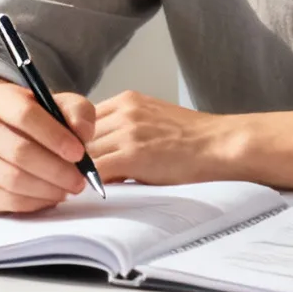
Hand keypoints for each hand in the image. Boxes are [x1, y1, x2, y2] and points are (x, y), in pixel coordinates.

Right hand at [0, 76, 96, 213]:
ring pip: (13, 179)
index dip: (55, 135)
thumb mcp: (63, 107)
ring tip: (68, 189)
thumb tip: (81, 132)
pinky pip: (6, 201)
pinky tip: (50, 197)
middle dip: (56, 170)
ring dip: (48, 189)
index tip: (79, 153)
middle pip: (19, 152)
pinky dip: (34, 203)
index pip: (24, 114)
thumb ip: (78, 113)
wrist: (6, 142)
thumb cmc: (40, 124)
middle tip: (80, 180)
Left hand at [87, 91, 236, 184]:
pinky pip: (97, 170)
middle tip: (73, 176)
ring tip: (81, 186)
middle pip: (80, 136)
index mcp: (127, 100)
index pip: (83, 119)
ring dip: (81, 171)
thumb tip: (97, 153)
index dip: (78, 142)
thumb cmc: (191, 140)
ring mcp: (128, 131)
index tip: (77, 157)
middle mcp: (124, 111)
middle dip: (77, 157)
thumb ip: (123, 129)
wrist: (219, 145)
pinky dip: (90, 182)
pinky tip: (93, 190)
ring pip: (85, 153)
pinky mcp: (133, 154)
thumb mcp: (152, 120)